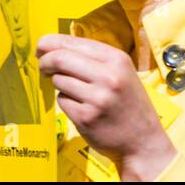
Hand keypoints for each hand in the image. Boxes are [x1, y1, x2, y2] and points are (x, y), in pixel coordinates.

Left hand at [37, 34, 177, 180]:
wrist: (144, 142)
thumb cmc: (128, 103)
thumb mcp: (120, 71)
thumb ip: (90, 57)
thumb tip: (50, 45)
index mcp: (116, 59)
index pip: (70, 41)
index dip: (48, 43)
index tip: (40, 49)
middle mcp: (108, 76)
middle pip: (58, 58)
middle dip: (44, 61)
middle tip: (43, 68)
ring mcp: (97, 98)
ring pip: (58, 80)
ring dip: (59, 84)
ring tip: (76, 92)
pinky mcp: (86, 117)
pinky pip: (62, 100)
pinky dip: (66, 102)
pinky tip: (82, 108)